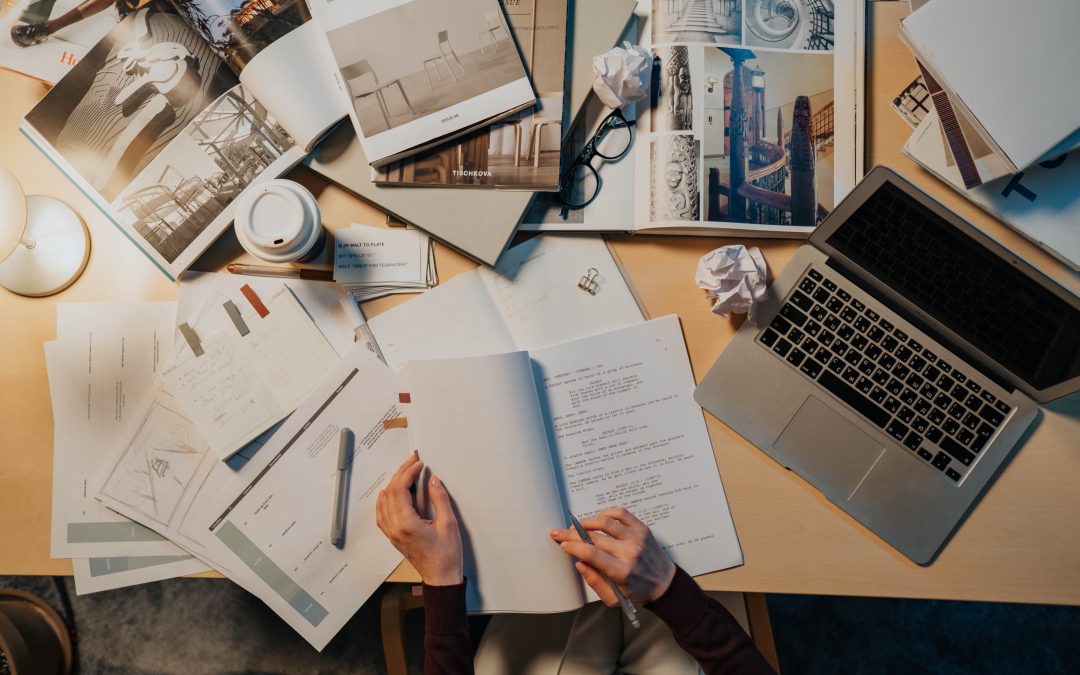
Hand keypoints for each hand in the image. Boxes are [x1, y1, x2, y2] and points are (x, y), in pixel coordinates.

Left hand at [376, 451, 462, 585]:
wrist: (441, 578)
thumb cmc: (447, 555)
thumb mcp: (448, 524)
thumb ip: (439, 499)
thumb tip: (433, 480)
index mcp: (407, 524)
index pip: (399, 490)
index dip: (408, 473)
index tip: (419, 464)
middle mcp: (395, 528)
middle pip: (390, 493)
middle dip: (401, 473)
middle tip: (413, 461)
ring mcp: (392, 533)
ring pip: (383, 502)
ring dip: (393, 484)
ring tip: (405, 472)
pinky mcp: (393, 537)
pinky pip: (381, 515)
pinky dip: (384, 500)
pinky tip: (389, 493)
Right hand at [550, 507, 675, 605]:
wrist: (664, 583)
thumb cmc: (638, 591)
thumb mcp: (613, 598)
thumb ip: (594, 581)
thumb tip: (579, 562)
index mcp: (622, 572)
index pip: (592, 554)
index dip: (574, 546)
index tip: (563, 544)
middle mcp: (630, 552)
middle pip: (594, 536)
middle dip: (572, 534)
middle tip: (560, 533)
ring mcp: (637, 538)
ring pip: (605, 521)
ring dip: (586, 522)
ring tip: (576, 527)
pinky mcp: (642, 528)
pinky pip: (621, 513)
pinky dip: (606, 512)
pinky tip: (597, 519)